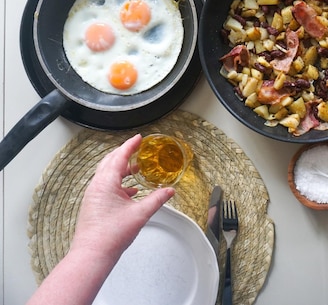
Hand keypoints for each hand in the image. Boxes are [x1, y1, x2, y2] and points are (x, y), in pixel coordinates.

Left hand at [70, 134, 174, 262]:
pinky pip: (106, 186)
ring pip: (107, 174)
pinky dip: (118, 183)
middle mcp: (97, 186)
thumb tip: (169, 191)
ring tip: (135, 169)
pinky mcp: (94, 205)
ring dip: (121, 169)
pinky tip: (130, 191)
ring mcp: (94, 195)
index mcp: (106, 183)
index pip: (119, 157)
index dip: (130, 145)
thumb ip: (157, 199)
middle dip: (124, 154)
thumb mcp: (140, 214)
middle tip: (136, 149)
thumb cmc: (110, 235)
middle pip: (110, 162)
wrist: (92, 255)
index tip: (139, 138)